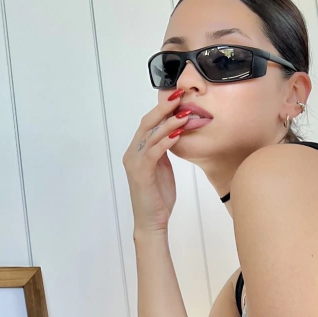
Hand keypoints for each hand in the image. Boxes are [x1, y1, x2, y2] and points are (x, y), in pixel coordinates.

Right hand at [122, 91, 190, 234]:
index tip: (178, 96)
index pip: (148, 123)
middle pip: (147, 123)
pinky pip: (154, 152)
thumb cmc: (158, 197)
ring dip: (169, 123)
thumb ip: (163, 151)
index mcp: (137, 151)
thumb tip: (173, 133)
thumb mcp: (163, 168)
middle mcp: (132, 153)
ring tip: (185, 113)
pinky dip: (166, 141)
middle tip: (180, 95)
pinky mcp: (141, 173)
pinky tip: (179, 134)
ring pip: (151, 135)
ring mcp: (134, 162)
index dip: (162, 109)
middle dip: (163, 108)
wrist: (152, 221)